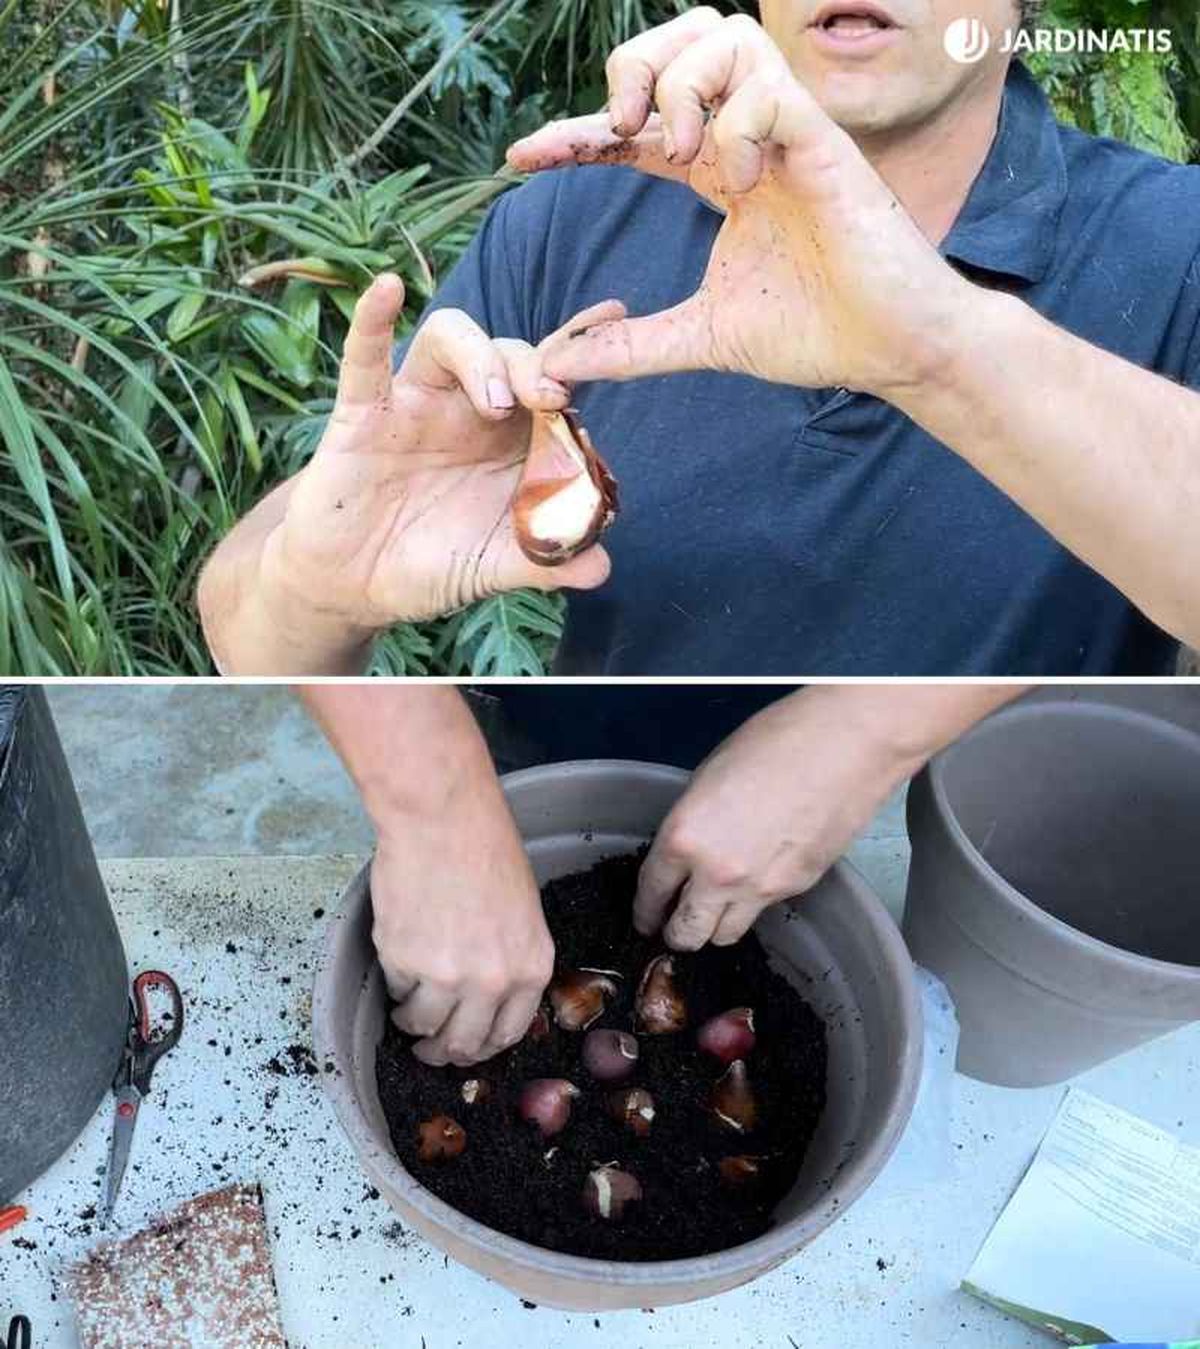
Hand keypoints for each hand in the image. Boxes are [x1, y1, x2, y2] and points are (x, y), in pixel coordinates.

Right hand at [265, 274, 619, 635]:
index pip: (550, 382)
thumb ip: (545, 562)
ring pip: (450, 338)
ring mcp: (416, 405)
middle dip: (535, 366)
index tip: (616, 326)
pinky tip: (386, 290)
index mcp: (510, 440)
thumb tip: (600, 567)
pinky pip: (365, 359)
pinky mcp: (363, 415)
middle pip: (509, 353)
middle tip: (551, 399)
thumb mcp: (494, 568)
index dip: (580, 351)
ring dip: (480, 357)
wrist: (356, 589)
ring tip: (496, 402)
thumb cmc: (431, 567)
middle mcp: (468, 409)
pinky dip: (373, 321)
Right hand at [372, 789, 553, 1065]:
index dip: (483, 1046)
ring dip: (412, 1025)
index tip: (467, 1047)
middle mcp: (494, 981)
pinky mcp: (406, 963)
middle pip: (464, 1044)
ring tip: (405, 1009)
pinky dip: (396, 986)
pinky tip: (400, 960)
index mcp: (530, 967)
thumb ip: (510, 959)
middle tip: (428, 1049)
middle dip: (444, 1052)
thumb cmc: (484, 849)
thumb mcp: (522, 911)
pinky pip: (397, 992)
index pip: (509, 1033)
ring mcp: (448, 977)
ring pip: (424, 1027)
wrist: (443, 820)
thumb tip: (488, 998)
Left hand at [507, 8, 968, 396]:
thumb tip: (556, 364)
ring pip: (728, 35)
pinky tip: (739, 184)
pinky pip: (769, 90)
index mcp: (722, 171)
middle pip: (684, 37)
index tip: (523, 159)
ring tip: (681, 155)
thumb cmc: (814, 332)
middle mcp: (752, 139)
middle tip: (619, 133)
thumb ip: (630, 346)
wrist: (890, 352)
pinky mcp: (828, 145)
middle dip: (634, 68)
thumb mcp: (701, 338)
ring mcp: (792, 134)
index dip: (577, 130)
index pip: (638, 124)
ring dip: (683, 86)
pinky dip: (737, 128)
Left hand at [634, 688, 917, 948]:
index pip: (651, 893)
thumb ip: (690, 824)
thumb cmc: (775, 742)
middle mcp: (717, 874)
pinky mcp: (796, 889)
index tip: (645, 917)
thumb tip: (686, 849)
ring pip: (724, 935)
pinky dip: (751, 904)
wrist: (843, 745)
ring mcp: (759, 887)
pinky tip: (755, 880)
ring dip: (713, 927)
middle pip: (686, 933)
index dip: (644, 910)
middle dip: (674, 932)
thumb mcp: (707, 776)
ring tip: (714, 911)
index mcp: (685, 837)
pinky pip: (761, 910)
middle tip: (673, 924)